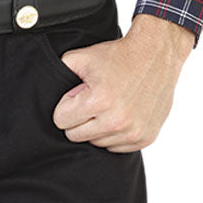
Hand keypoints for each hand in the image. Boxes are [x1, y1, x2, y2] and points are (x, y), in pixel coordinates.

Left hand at [50, 14, 193, 151]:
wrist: (155, 55)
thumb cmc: (118, 56)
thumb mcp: (83, 57)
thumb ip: (61, 72)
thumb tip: (47, 90)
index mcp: (98, 101)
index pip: (61, 121)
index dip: (65, 106)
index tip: (76, 96)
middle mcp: (116, 121)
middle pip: (76, 136)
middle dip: (79, 118)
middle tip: (91, 100)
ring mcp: (132, 133)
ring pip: (96, 143)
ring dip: (97, 127)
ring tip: (108, 105)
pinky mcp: (145, 138)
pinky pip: (116, 147)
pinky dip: (114, 134)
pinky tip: (120, 113)